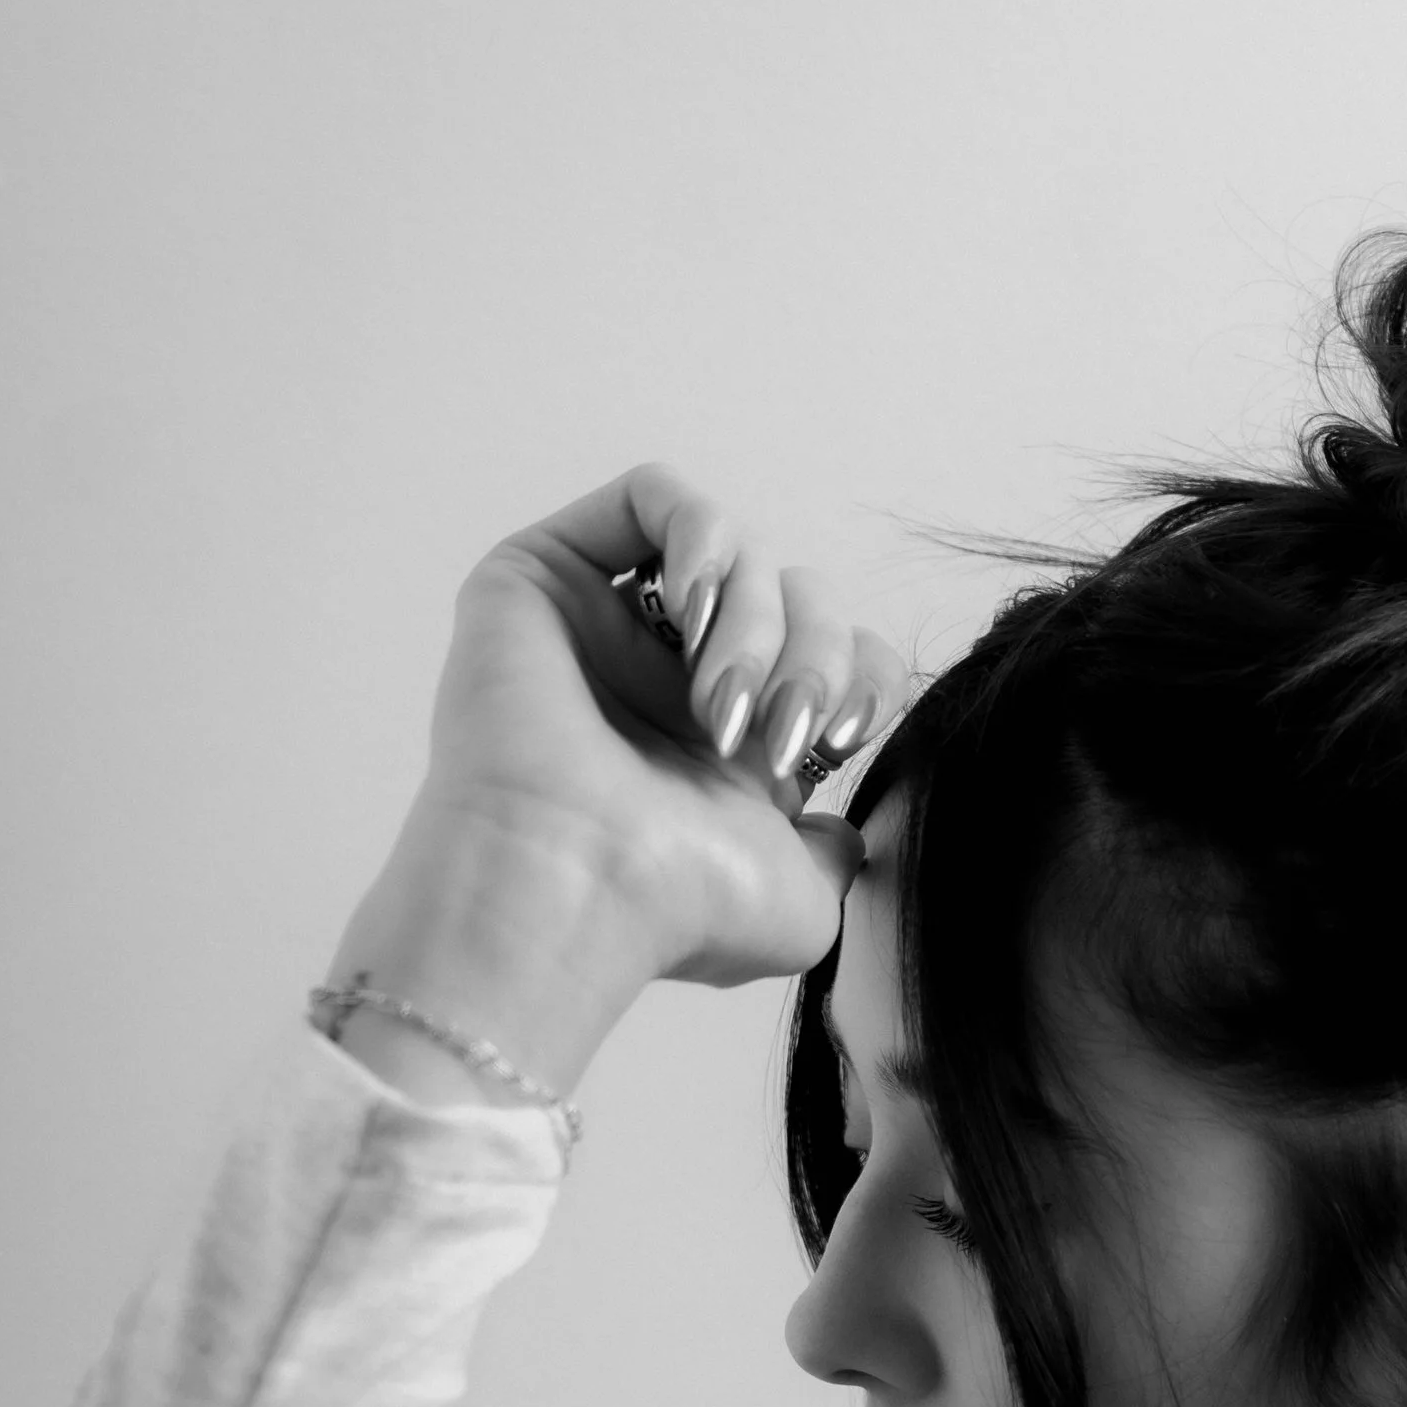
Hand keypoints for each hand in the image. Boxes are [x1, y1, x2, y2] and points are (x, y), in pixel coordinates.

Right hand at [336, 465, 909, 1093]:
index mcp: (729, 748)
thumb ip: (837, 854)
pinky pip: (656, 496)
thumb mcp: (805, 905)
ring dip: (757, 624)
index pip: (833, 660)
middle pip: (796, 598)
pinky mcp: (546, 578)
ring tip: (722, 704)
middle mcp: (667, 683)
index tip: (841, 737)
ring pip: (737, 553)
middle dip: (811, 657)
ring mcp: (604, 628)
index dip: (860, 675)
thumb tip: (842, 831)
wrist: (576, 889)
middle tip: (778, 737)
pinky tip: (692, 610)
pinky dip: (702, 536)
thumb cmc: (674, 910)